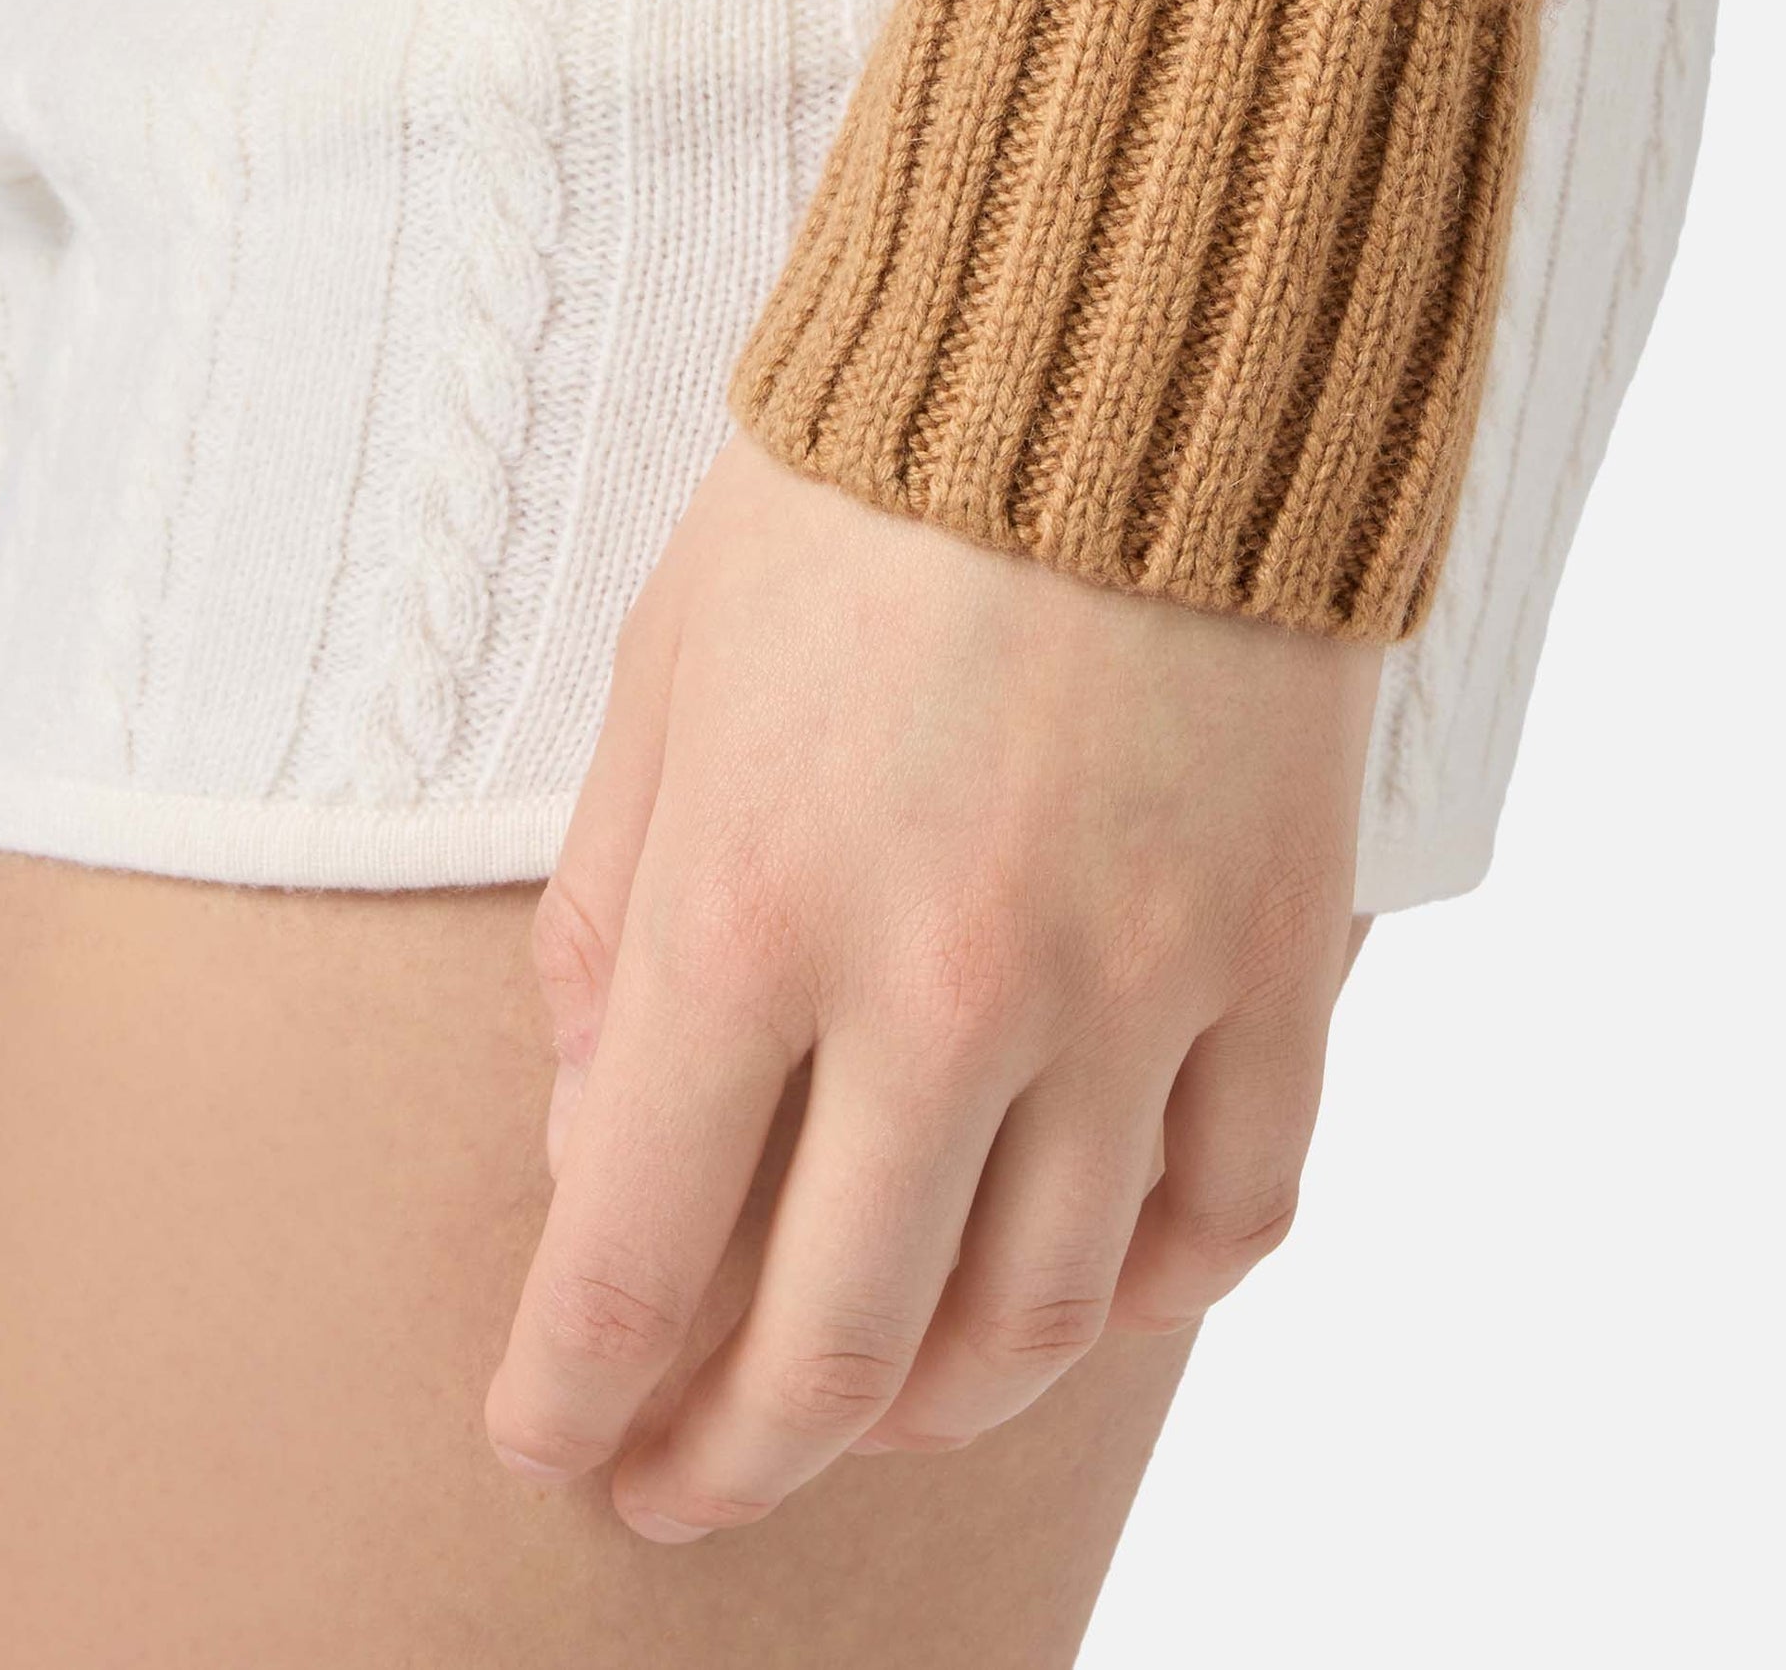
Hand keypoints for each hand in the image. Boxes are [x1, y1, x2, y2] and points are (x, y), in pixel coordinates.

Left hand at [484, 432, 1380, 1540]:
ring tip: (866, 1396)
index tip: (550, 1442)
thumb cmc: (858, 493)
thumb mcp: (665, 673)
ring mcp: (1138, 984)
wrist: (1121, 344)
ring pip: (1044, 1315)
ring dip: (934, 1395)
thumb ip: (606, 916)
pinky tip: (1081, 1287)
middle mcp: (947, 983)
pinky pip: (1236, 1210)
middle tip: (682, 1486)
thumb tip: (585, 1128)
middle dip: (731, 1457)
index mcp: (753, 904)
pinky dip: (1152, 1293)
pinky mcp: (1280, 956)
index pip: (629, 1244)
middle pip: (836, 1341)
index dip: (571, 1390)